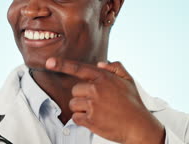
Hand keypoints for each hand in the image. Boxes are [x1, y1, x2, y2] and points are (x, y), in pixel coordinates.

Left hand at [45, 58, 164, 143]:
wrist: (138, 126)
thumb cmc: (133, 103)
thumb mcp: (128, 80)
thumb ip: (115, 67)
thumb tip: (100, 64)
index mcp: (103, 77)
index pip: (79, 68)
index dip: (62, 64)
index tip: (49, 62)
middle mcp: (96, 89)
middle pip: (74, 90)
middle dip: (82, 96)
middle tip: (97, 102)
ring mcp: (92, 105)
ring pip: (74, 104)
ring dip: (82, 108)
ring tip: (98, 111)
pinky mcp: (90, 120)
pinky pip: (76, 117)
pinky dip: (83, 120)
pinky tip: (96, 119)